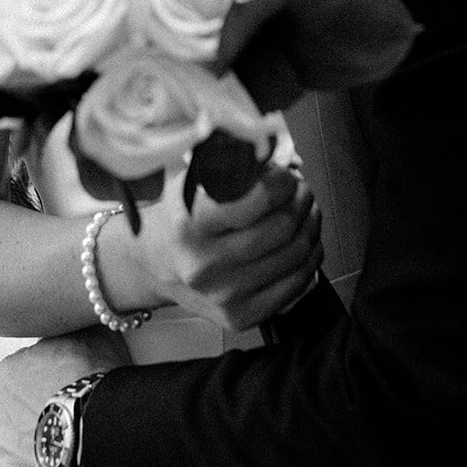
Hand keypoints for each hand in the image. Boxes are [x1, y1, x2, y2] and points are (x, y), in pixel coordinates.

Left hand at [0, 328, 129, 466]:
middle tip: (68, 431)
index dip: (47, 390)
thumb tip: (86, 309)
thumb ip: (78, 325)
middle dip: (32, 427)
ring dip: (23, 466)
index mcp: (13, 373)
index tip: (69, 396)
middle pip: (10, 421)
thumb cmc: (98, 378)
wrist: (100, 426)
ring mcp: (1, 458)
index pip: (22, 380)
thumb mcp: (92, 332)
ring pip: (3, 461)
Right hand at [105, 162, 322, 333]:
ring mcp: (223, 295)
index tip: (287, 176)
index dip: (283, 183)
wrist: (155, 265)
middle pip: (281, 229)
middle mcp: (204, 265)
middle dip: (303, 202)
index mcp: (190, 226)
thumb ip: (228, 165)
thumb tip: (275, 150)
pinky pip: (294, 286)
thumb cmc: (180, 217)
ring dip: (311, 228)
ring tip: (308, 212)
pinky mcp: (240, 316)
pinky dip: (310, 260)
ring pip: (294, 257)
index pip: (256, 200)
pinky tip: (306, 242)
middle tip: (304, 191)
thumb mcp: (191, 182)